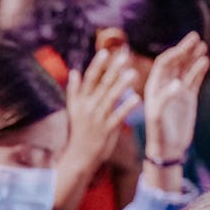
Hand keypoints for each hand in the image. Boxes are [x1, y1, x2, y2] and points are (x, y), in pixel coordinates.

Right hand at [67, 48, 140, 163]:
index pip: (89, 79)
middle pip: (102, 84)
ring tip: (133, 73)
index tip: (105, 52)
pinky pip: (118, 116)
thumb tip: (73, 71)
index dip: (97, 65)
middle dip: (113, 69)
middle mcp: (88, 107)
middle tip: (124, 55)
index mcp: (80, 101)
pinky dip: (127, 107)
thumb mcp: (73, 111)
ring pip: (110, 98)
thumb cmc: (78, 133)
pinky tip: (137, 98)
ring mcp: (97, 119)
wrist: (78, 158)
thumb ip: (74, 91)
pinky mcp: (106, 130)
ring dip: (121, 85)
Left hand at [143, 31, 209, 165]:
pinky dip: (199, 70)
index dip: (174, 53)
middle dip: (184, 49)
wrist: (168, 149)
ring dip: (192, 57)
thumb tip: (177, 83)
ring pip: (185, 69)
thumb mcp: (159, 118)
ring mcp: (177, 91)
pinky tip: (205, 61)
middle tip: (195, 37)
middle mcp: (164, 86)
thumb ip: (165, 100)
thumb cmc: (158, 134)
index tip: (185, 46)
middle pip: (175, 63)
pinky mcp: (187, 98)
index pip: (163, 64)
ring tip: (202, 45)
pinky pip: (194, 80)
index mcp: (153, 87)